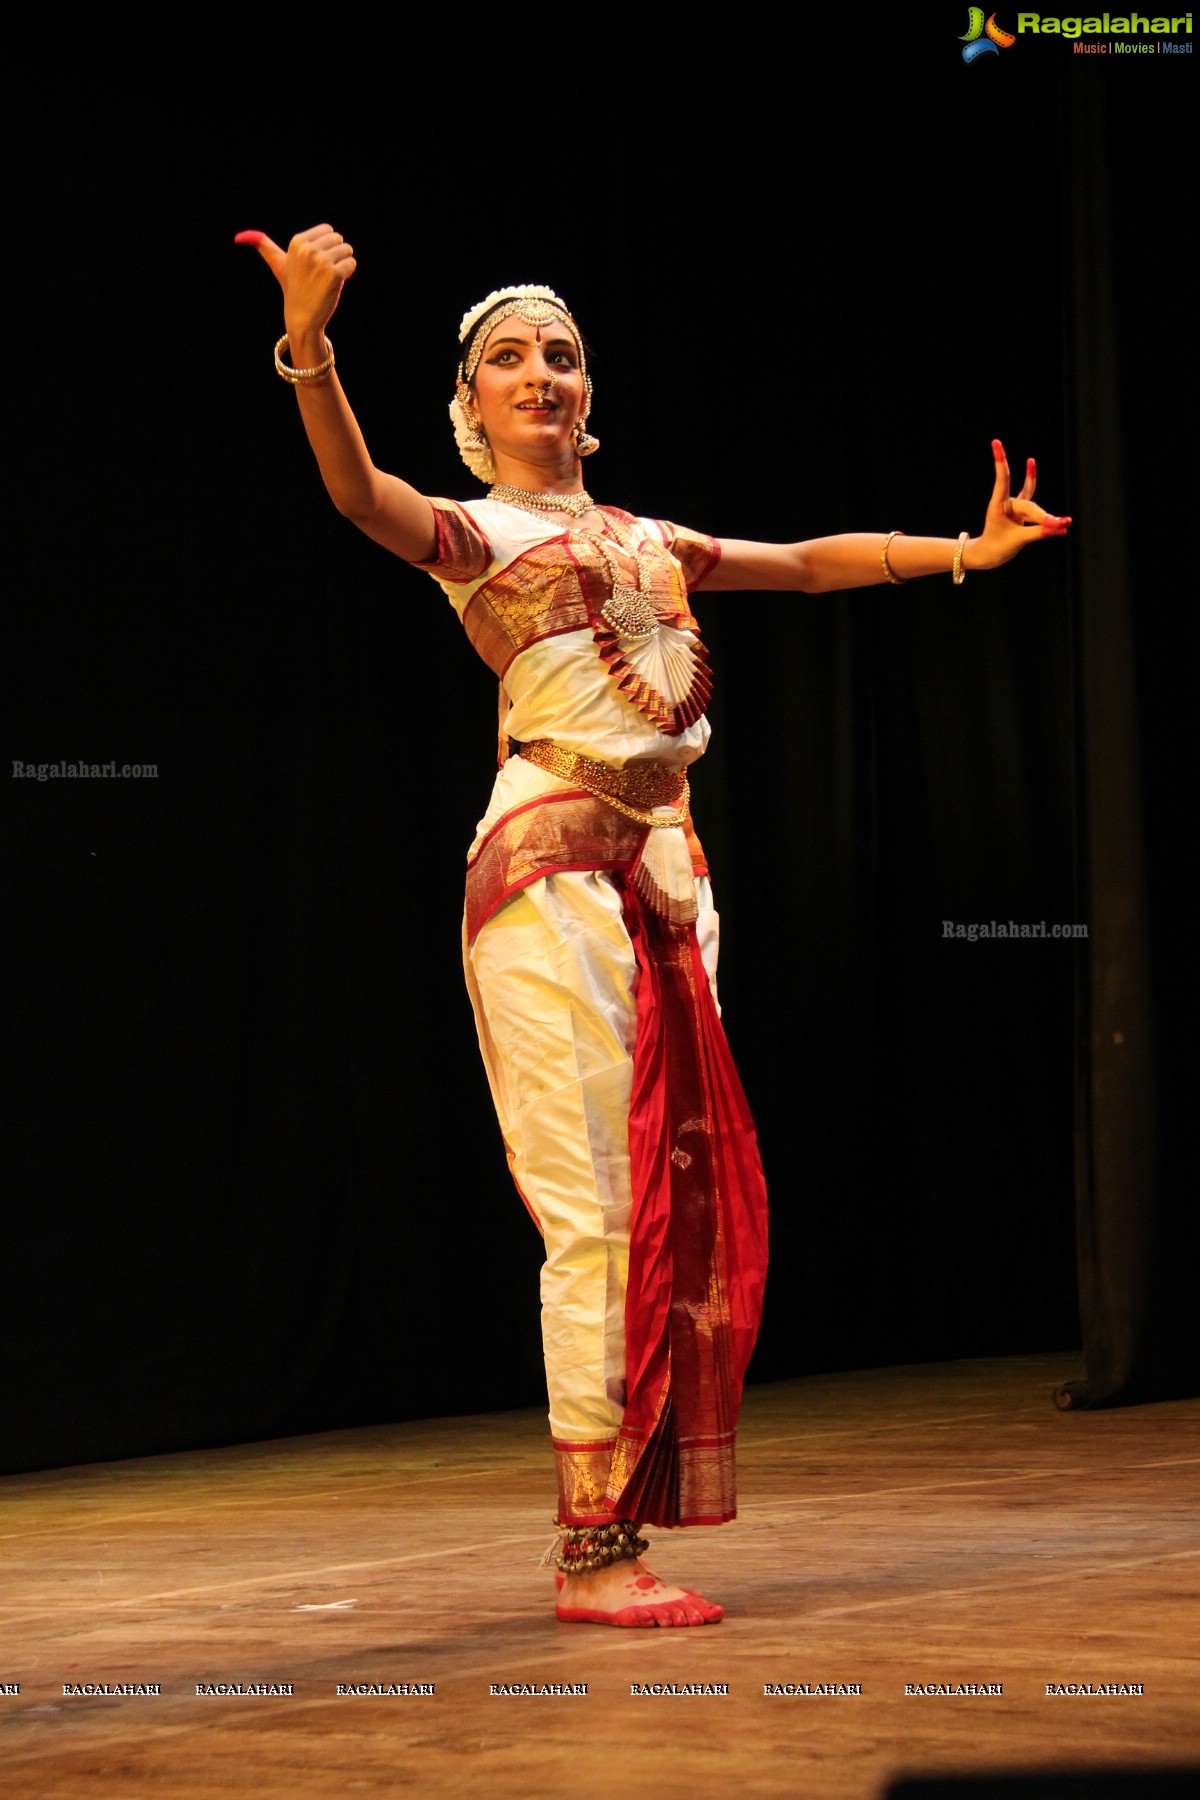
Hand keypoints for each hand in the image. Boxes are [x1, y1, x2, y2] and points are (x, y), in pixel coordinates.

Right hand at [233, 224, 356, 347]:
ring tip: (327, 279)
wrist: (302, 317)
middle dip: (336, 254)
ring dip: (343, 264)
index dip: (326, 247)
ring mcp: (321, 261)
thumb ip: (263, 246)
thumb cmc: (293, 289)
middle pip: (339, 239)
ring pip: (347, 250)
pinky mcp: (334, 273)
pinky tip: (334, 285)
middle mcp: (308, 249)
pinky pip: (351, 264)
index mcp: (297, 241)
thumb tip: (238, 237)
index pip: (328, 230)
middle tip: (322, 273)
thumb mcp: (278, 264)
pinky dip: (348, 274)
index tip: (314, 264)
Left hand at [966, 439, 1070, 570]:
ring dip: (1048, 518)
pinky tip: (1063, 526)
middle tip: (1059, 524)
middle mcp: (1008, 503)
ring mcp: (1017, 508)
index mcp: (998, 505)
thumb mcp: (1017, 541)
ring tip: (1065, 522)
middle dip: (1043, 517)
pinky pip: (1039, 514)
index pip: (1003, 480)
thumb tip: (1062, 527)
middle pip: (1029, 505)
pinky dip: (1049, 521)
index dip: (1001, 461)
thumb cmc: (996, 547)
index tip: (996, 442)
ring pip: (1035, 510)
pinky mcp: (1024, 514)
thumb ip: (1039, 532)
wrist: (988, 554)